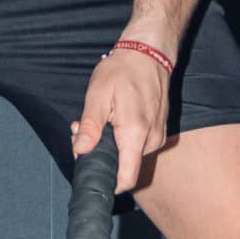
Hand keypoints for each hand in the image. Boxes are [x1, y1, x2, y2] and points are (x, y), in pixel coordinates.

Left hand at [72, 46, 169, 194]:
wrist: (149, 54)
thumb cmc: (123, 70)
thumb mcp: (98, 95)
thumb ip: (90, 127)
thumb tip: (81, 151)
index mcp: (135, 134)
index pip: (126, 179)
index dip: (108, 184)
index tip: (92, 175)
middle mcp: (151, 139)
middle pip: (124, 167)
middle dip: (101, 155)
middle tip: (83, 131)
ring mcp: (157, 136)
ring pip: (130, 156)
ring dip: (111, 145)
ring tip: (100, 120)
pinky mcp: (158, 131)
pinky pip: (137, 145)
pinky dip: (123, 138)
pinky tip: (114, 120)